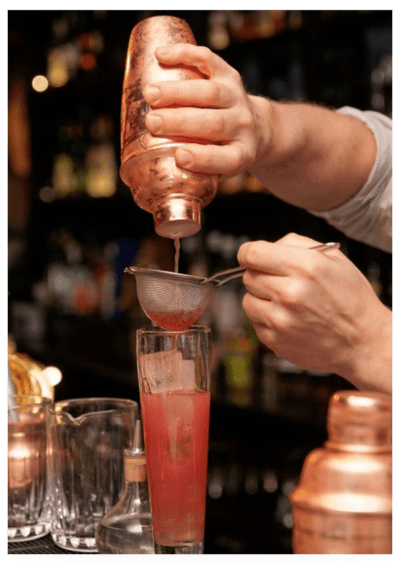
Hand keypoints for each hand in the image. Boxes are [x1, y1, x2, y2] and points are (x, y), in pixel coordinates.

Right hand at [143, 44, 269, 176]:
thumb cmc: (226, 152)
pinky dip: (185, 55)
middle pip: (214, 123)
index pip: (226, 159)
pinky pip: (209, 60)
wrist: (258, 128)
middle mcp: (243, 127)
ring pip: (210, 93)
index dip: (204, 158)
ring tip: (150, 93)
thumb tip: (148, 178)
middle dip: (181, 121)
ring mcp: (238, 98)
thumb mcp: (219, 170)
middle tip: (151, 122)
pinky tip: (161, 55)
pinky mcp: (229, 74)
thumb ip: (192, 174)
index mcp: (241, 154)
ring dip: (178, 91)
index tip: (180, 156)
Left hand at [237, 233, 391, 393]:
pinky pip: (255, 323)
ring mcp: (281, 320)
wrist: (363, 342)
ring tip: (286, 303)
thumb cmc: (350, 298)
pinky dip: (267, 319)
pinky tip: (289, 319)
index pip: (252, 253)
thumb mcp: (333, 258)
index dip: (247, 253)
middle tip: (280, 282)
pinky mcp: (276, 341)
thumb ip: (294, 244)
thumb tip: (265, 247)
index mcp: (304, 266)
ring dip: (261, 299)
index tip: (250, 257)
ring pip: (247, 300)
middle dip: (260, 275)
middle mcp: (290, 293)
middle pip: (248, 276)